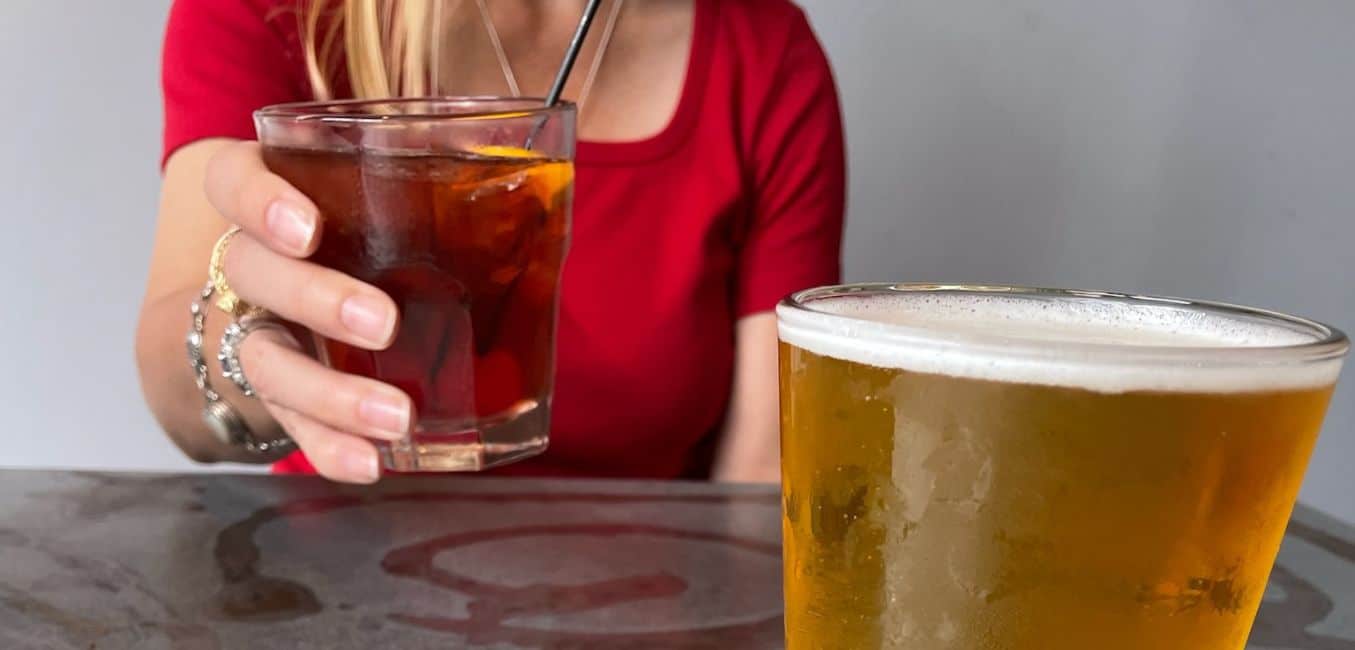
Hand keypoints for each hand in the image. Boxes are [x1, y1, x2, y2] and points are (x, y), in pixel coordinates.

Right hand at [204, 141, 410, 483]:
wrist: (305, 306)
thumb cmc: (366, 235)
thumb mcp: (389, 202)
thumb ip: (443, 188)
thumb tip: (547, 174)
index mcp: (273, 200)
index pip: (234, 182)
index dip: (260, 201)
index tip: (307, 229)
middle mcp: (249, 264)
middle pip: (253, 272)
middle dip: (316, 300)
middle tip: (382, 323)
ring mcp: (254, 332)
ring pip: (266, 359)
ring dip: (330, 393)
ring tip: (394, 417)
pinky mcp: (275, 393)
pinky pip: (291, 424)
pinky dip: (329, 447)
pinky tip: (369, 463)